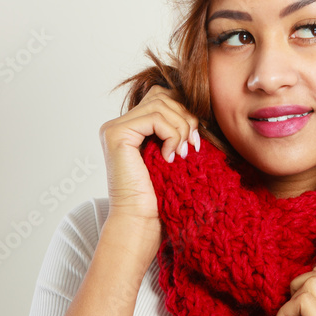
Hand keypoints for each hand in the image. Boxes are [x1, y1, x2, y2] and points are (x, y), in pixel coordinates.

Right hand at [98, 84, 199, 231]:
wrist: (142, 220)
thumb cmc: (161, 193)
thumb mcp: (174, 152)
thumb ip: (178, 127)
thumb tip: (200, 104)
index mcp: (132, 126)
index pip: (163, 97)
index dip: (185, 111)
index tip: (196, 139)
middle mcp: (119, 124)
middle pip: (163, 96)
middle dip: (186, 118)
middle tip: (192, 145)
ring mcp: (114, 128)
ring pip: (161, 104)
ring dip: (181, 129)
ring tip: (182, 153)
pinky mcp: (115, 134)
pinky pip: (155, 118)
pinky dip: (171, 135)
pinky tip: (170, 157)